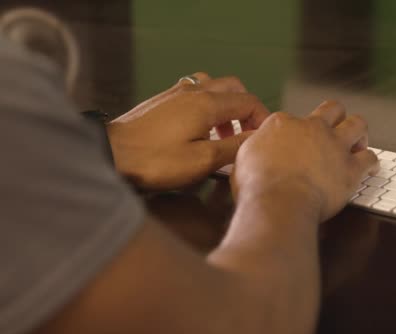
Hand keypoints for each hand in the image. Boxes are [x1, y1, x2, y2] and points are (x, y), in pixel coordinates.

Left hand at [107, 73, 269, 189]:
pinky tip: (199, 129)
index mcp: (208, 103)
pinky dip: (208, 106)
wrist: (110, 154)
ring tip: (223, 134)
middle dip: (246, 109)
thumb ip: (234, 147)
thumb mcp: (202, 160)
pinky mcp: (162, 99)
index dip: (262, 119)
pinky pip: (195, 92)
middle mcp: (195, 90)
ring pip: (213, 87)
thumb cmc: (156, 160)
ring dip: (226, 107)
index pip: (249, 102)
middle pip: (234, 88)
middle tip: (246, 134)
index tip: (262, 139)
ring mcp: (176, 91)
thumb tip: (257, 138)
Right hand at [232, 101, 379, 221]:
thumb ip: (256, 147)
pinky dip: (371, 163)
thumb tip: (258, 148)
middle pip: (332, 109)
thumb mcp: (243, 158)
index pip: (295, 118)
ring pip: (357, 124)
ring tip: (357, 142)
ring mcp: (335, 146)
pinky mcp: (351, 168)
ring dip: (359, 132)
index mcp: (284, 124)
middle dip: (336, 117)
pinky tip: (370, 168)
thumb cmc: (257, 185)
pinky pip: (370, 158)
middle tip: (335, 129)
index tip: (297, 142)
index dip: (297, 131)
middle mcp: (312, 128)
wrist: (279, 202)